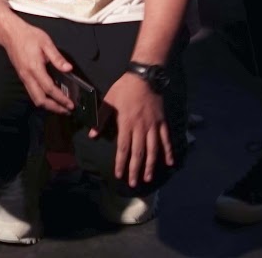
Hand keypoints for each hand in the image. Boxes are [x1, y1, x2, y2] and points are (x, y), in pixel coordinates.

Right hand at [1, 20, 73, 114]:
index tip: (70, 104)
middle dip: (54, 108)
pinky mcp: (23, 77)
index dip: (60, 98)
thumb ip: (57, 57)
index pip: (49, 89)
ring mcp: (24, 78)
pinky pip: (32, 93)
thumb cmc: (28, 36)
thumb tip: (68, 68)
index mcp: (35, 68)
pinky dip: (42, 99)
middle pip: (40, 100)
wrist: (10, 33)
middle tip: (66, 110)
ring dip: (48, 105)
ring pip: (35, 98)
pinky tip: (50, 97)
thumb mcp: (46, 43)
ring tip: (59, 107)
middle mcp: (28, 76)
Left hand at [93, 72, 172, 186]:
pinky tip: (170, 163)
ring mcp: (153, 126)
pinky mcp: (162, 122)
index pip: (123, 148)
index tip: (119, 175)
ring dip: (150, 165)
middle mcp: (141, 128)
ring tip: (148, 178)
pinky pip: (166, 140)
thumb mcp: (108, 101)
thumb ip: (101, 119)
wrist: (144, 77)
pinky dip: (169, 152)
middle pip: (138, 153)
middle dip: (135, 170)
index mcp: (126, 124)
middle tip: (134, 184)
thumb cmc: (124, 89)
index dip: (121, 163)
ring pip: (153, 150)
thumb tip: (92, 135)